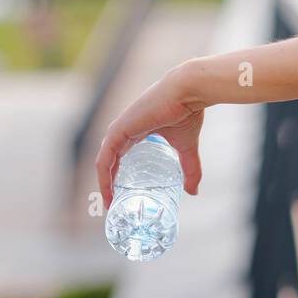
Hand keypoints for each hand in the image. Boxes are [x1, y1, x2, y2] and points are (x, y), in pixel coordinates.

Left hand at [95, 66, 205, 209]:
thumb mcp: (186, 146)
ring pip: (103, 161)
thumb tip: (194, 192)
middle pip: (108, 161)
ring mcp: (119, 129)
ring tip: (109, 203)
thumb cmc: (187, 112)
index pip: (117, 156)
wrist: (188, 92)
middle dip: (108, 183)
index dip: (116, 177)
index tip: (120, 197)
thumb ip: (189, 168)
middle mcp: (123, 129)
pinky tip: (107, 190)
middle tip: (113, 205)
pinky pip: (104, 158)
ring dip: (103, 183)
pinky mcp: (119, 130)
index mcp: (134, 131)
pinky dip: (103, 175)